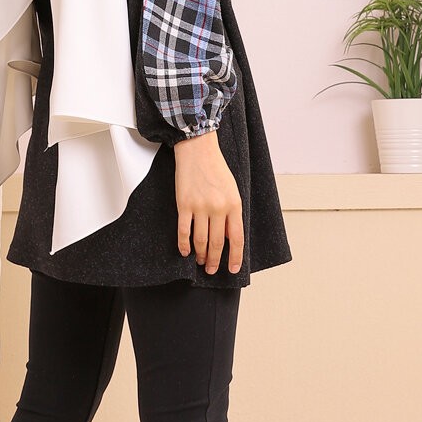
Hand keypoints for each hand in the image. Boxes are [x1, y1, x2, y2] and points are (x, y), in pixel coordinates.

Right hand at [174, 130, 243, 274]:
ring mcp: (200, 206)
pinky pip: (184, 231)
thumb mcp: (233, 190)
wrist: (198, 150)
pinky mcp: (184, 204)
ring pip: (201, 240)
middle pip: (217, 243)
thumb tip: (229, 237)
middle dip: (215, 260)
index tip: (234, 269)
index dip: (236, 257)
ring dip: (201, 255)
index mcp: (234, 204)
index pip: (237, 238)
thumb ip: (232, 212)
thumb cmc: (216, 169)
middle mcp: (218, 207)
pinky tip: (185, 251)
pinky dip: (184, 244)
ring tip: (201, 262)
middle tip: (213, 270)